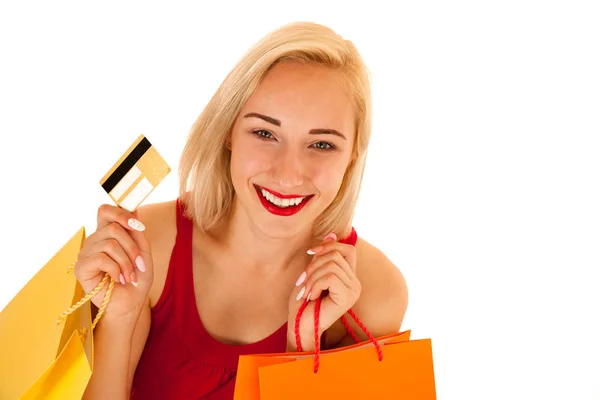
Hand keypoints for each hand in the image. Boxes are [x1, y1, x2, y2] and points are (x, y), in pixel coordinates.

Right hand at [73, 204, 153, 319]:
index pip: (105, 211)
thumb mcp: (143, 251)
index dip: (121, 214)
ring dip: (126, 262)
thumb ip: (137, 231)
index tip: (137, 226)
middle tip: (139, 265)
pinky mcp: (81, 267)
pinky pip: (101, 258)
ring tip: (130, 276)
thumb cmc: (137, 278)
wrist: (131, 303)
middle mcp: (94, 240)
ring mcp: (86, 253)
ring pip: (110, 244)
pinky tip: (119, 280)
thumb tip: (133, 210)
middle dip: (132, 248)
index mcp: (107, 233)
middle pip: (114, 228)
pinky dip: (116, 270)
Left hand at [287, 233, 360, 350]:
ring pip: (331, 265)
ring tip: (306, 292)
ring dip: (312, 277)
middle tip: (302, 282)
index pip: (348, 249)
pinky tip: (311, 297)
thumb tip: (331, 234)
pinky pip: (330, 277)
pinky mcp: (348, 297)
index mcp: (348, 276)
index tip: (310, 252)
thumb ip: (322, 256)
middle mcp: (355, 282)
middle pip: (335, 255)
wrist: (300, 326)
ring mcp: (354, 290)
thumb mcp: (311, 273)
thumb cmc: (303, 303)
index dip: (329, 246)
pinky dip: (315, 284)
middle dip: (313, 265)